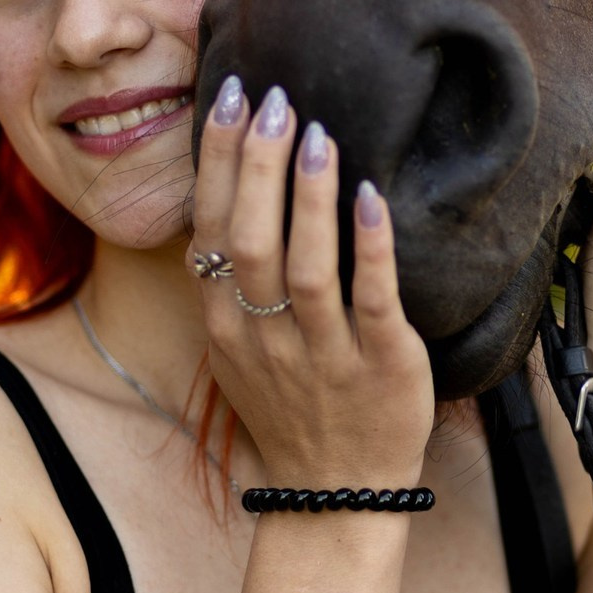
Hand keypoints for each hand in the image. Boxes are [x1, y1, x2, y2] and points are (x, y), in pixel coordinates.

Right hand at [190, 78, 433, 489]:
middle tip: (275, 99)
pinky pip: (373, 302)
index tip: (231, 101)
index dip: (219, 162)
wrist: (336, 494)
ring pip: (305, 270)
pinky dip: (371, 248)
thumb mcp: (238, 351)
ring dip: (308, 198)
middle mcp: (265, 339)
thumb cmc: (292, 409)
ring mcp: (322, 356)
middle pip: (250, 241)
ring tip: (318, 134)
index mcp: (226, 326)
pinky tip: (372, 196)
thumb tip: (228, 194)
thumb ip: (231, 283)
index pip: (212, 230)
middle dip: (257, 165)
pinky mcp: (380, 368)